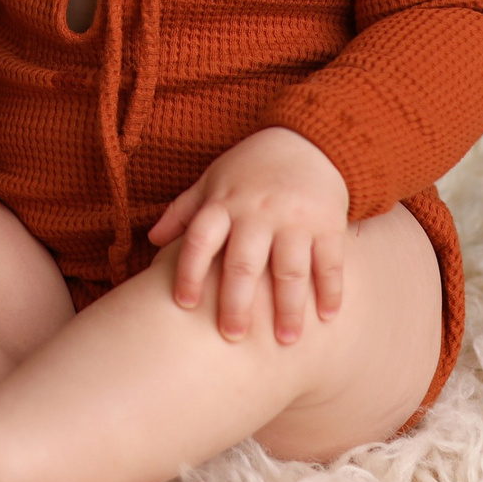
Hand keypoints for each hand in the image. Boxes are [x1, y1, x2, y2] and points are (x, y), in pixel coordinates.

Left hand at [146, 126, 348, 344]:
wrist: (310, 139)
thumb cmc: (252, 167)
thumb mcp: (214, 180)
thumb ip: (184, 211)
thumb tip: (153, 240)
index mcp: (225, 203)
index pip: (201, 239)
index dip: (190, 272)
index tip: (185, 305)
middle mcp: (258, 212)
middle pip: (244, 263)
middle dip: (237, 303)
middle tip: (232, 337)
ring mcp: (295, 219)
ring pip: (289, 269)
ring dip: (288, 308)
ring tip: (286, 342)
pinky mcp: (328, 223)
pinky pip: (329, 262)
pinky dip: (330, 290)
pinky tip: (327, 317)